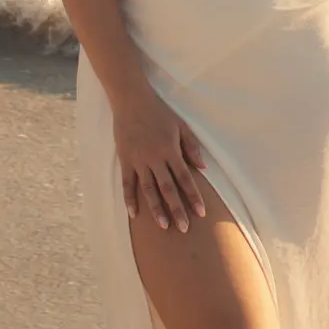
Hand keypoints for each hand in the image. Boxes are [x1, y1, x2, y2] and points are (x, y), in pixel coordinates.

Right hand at [113, 88, 209, 231]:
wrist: (131, 100)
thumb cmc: (159, 112)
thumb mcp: (181, 126)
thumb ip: (192, 147)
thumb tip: (203, 168)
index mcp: (170, 150)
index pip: (185, 178)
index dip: (193, 196)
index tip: (200, 212)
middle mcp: (155, 158)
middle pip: (168, 189)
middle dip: (177, 209)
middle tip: (184, 228)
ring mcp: (139, 161)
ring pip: (148, 190)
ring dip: (156, 209)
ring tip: (164, 225)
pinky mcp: (125, 160)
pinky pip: (128, 183)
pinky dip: (130, 199)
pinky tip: (134, 213)